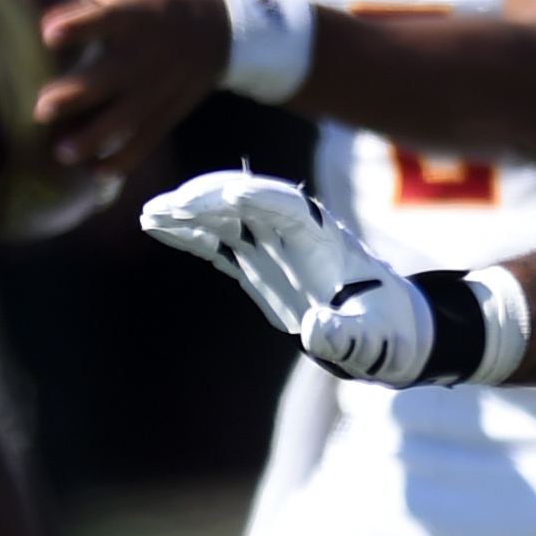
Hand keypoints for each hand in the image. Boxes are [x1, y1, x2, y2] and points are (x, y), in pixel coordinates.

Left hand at [35, 0, 231, 176]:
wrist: (218, 27)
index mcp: (131, 14)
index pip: (104, 18)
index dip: (78, 25)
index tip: (48, 33)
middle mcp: (146, 52)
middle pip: (111, 76)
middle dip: (78, 95)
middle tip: (41, 109)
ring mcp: (159, 85)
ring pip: (127, 116)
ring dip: (95, 137)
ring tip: (63, 154)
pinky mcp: (170, 110)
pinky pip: (147, 139)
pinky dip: (125, 158)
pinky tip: (96, 172)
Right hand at [141, 171, 436, 382]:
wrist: (387, 332)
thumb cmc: (385, 332)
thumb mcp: (372, 339)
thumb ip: (348, 335)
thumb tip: (318, 330)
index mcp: (325, 239)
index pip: (286, 206)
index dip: (255, 198)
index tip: (224, 196)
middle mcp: (296, 232)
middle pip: (248, 199)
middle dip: (210, 198)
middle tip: (170, 206)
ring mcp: (273, 244)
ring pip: (226, 215)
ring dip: (189, 211)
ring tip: (149, 213)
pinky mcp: (257, 262)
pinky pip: (217, 241)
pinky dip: (188, 233)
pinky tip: (155, 227)